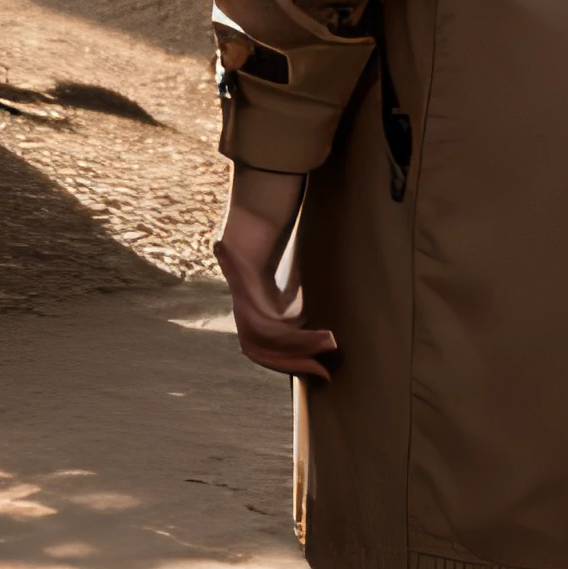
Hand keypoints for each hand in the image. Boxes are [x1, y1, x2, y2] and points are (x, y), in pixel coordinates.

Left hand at [217, 165, 332, 383]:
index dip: (283, 361)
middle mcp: (239, 298)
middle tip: (324, 372)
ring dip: (297, 349)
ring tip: (329, 348)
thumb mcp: (286, 265)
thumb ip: (292, 289)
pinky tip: (318, 330)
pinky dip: (292, 332)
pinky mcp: (244, 279)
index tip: (315, 369)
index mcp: (250, 300)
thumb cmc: (275, 227)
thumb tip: (316, 311)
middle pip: (256, 348)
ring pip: (262, 338)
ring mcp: (238, 289)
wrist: (256, 196)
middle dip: (290, 364)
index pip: (258, 345)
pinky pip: (265, 319)